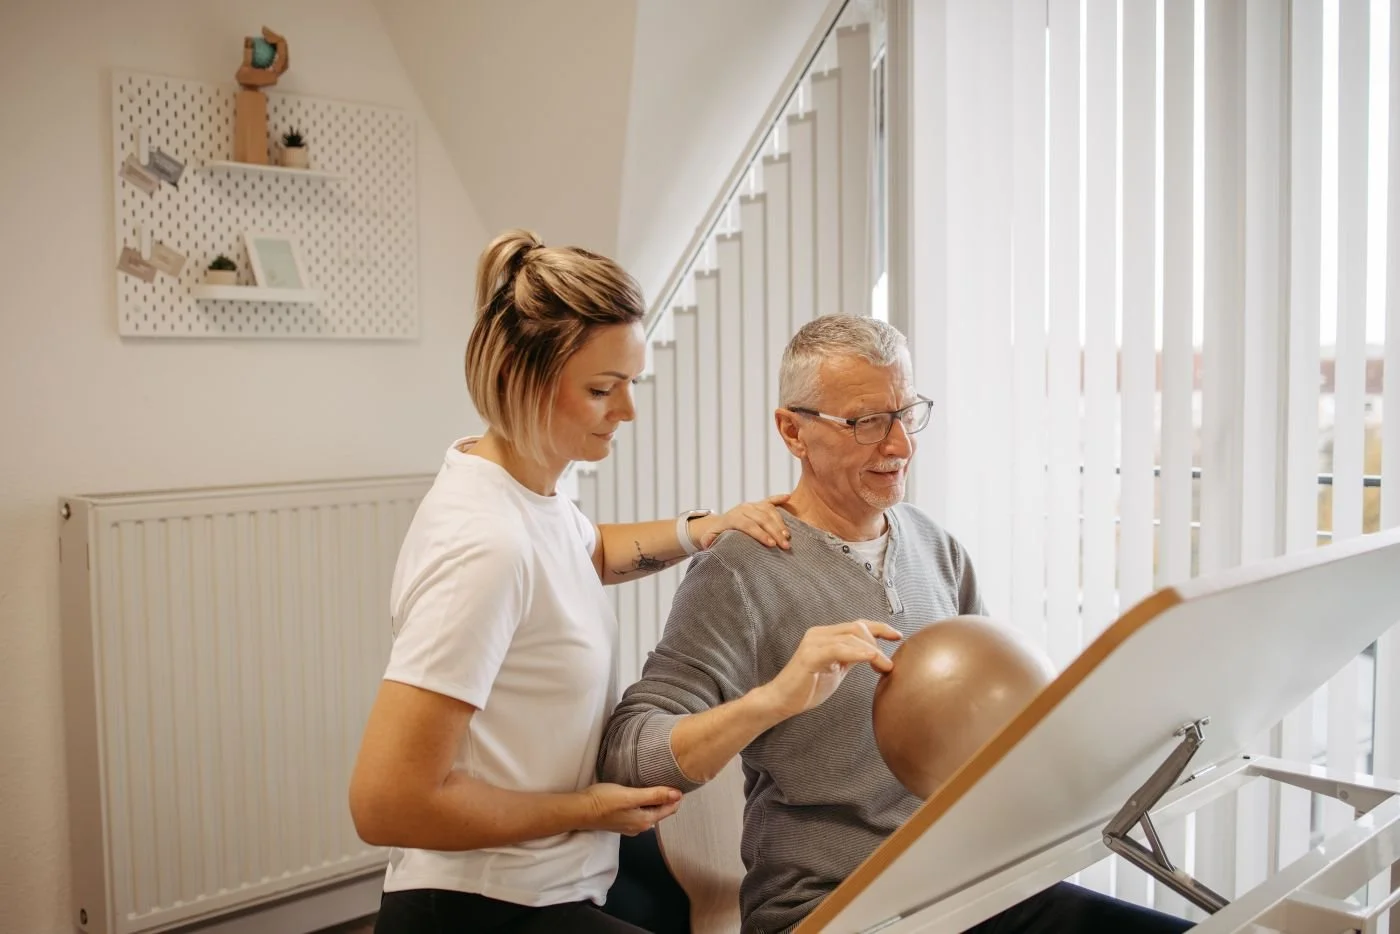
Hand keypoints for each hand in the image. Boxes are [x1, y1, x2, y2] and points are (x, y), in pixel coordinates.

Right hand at [579, 783, 681, 835]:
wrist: (580, 810)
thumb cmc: (604, 801)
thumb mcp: (631, 795)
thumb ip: (654, 795)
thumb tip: (678, 794)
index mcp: (645, 821)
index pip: (670, 809)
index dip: (676, 795)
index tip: (678, 780)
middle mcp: (640, 827)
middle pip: (660, 811)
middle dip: (666, 798)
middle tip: (668, 778)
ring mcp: (630, 826)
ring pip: (649, 812)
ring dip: (654, 800)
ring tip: (655, 783)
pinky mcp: (621, 822)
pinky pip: (639, 812)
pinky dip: (643, 803)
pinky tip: (639, 793)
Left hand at [692, 494, 792, 550]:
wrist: (718, 523)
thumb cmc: (716, 535)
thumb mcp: (709, 539)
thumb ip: (709, 541)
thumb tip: (709, 544)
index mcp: (732, 517)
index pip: (748, 525)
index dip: (760, 534)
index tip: (771, 544)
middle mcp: (743, 509)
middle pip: (762, 518)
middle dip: (775, 532)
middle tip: (785, 545)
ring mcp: (752, 505)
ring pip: (769, 510)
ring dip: (780, 523)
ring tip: (788, 536)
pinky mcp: (758, 504)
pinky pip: (770, 499)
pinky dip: (779, 498)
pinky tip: (788, 497)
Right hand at [755, 621, 902, 719]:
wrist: (782, 701)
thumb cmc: (808, 687)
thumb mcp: (837, 669)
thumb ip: (852, 657)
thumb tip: (875, 653)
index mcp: (826, 635)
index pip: (858, 624)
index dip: (880, 627)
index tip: (898, 635)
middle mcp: (819, 634)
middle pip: (858, 627)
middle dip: (878, 644)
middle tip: (886, 665)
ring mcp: (814, 643)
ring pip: (851, 637)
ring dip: (873, 652)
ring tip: (884, 667)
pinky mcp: (810, 656)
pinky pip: (839, 649)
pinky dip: (858, 652)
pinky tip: (871, 659)